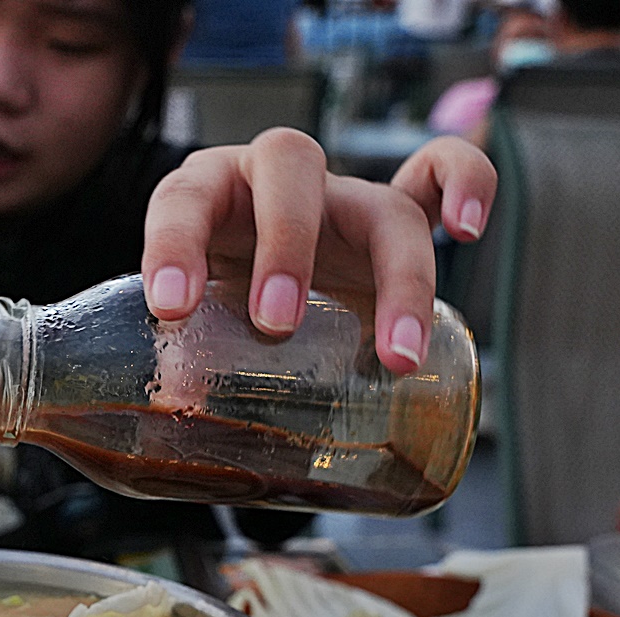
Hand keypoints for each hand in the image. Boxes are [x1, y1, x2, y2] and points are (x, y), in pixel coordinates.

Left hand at [140, 131, 496, 372]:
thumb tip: (149, 443)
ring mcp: (339, 196)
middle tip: (276, 323)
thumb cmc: (210, 303)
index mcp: (206, 194)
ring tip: (396, 357)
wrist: (244, 283)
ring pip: (381, 205)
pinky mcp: (389, 215)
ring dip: (397, 280)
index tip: (171, 307)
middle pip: (291, 169)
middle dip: (286, 247)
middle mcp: (274, 180)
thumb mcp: (180, 323)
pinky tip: (470, 226)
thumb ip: (173, 363)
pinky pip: (438, 178)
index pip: (185, 199)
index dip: (174, 245)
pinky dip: (465, 184)